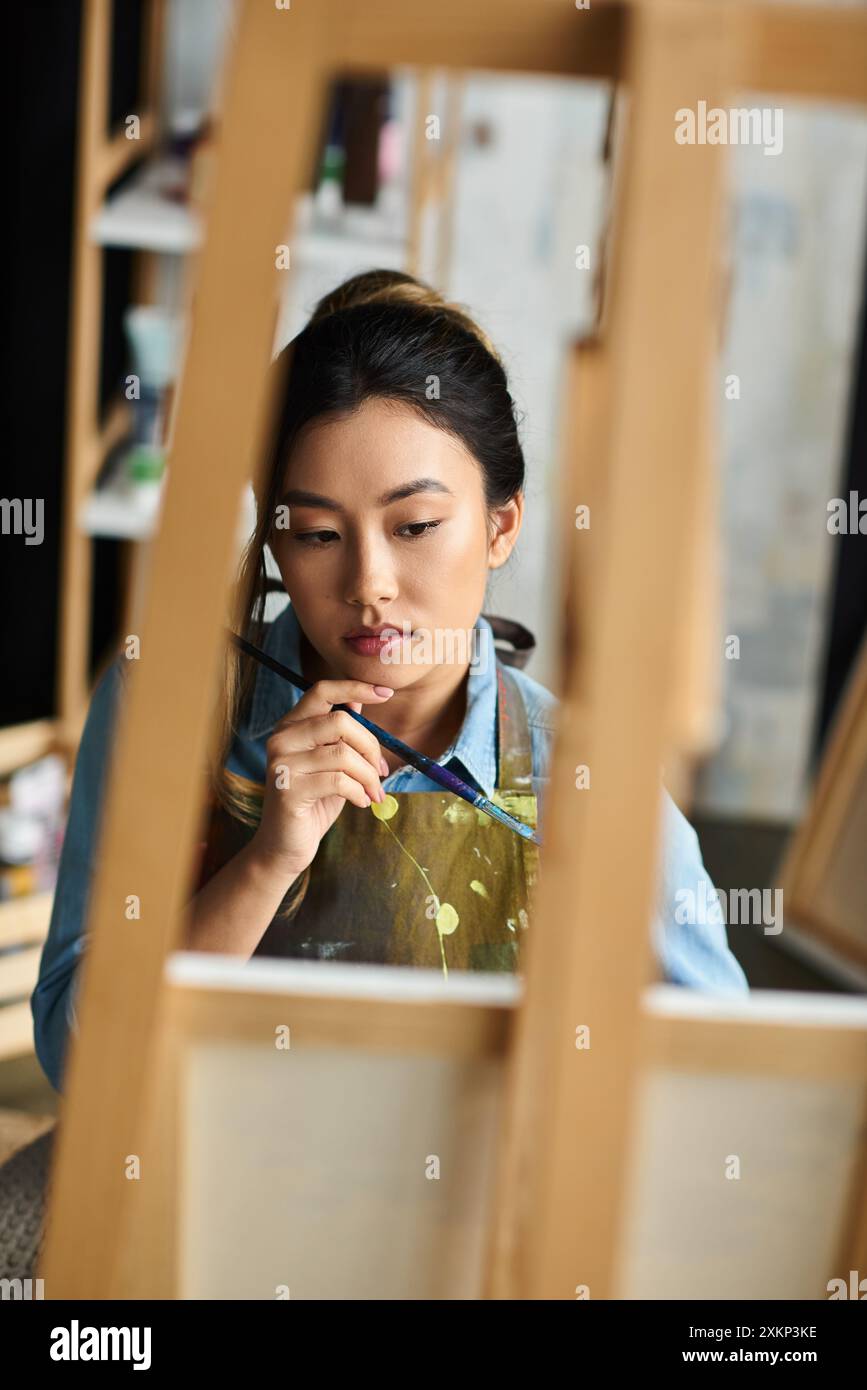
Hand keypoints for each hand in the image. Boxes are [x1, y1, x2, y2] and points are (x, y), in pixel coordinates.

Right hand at [249, 678, 393, 878]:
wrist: (285, 847)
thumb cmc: (315, 802)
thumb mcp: (333, 764)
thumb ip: (341, 735)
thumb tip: (358, 700)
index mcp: (291, 726)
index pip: (322, 691)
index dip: (355, 687)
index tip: (386, 692)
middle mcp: (282, 739)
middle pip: (340, 721)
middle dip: (370, 746)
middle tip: (381, 771)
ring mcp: (282, 763)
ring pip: (343, 754)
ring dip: (369, 776)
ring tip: (374, 793)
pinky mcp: (288, 789)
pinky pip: (339, 781)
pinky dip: (359, 792)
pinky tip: (362, 803)